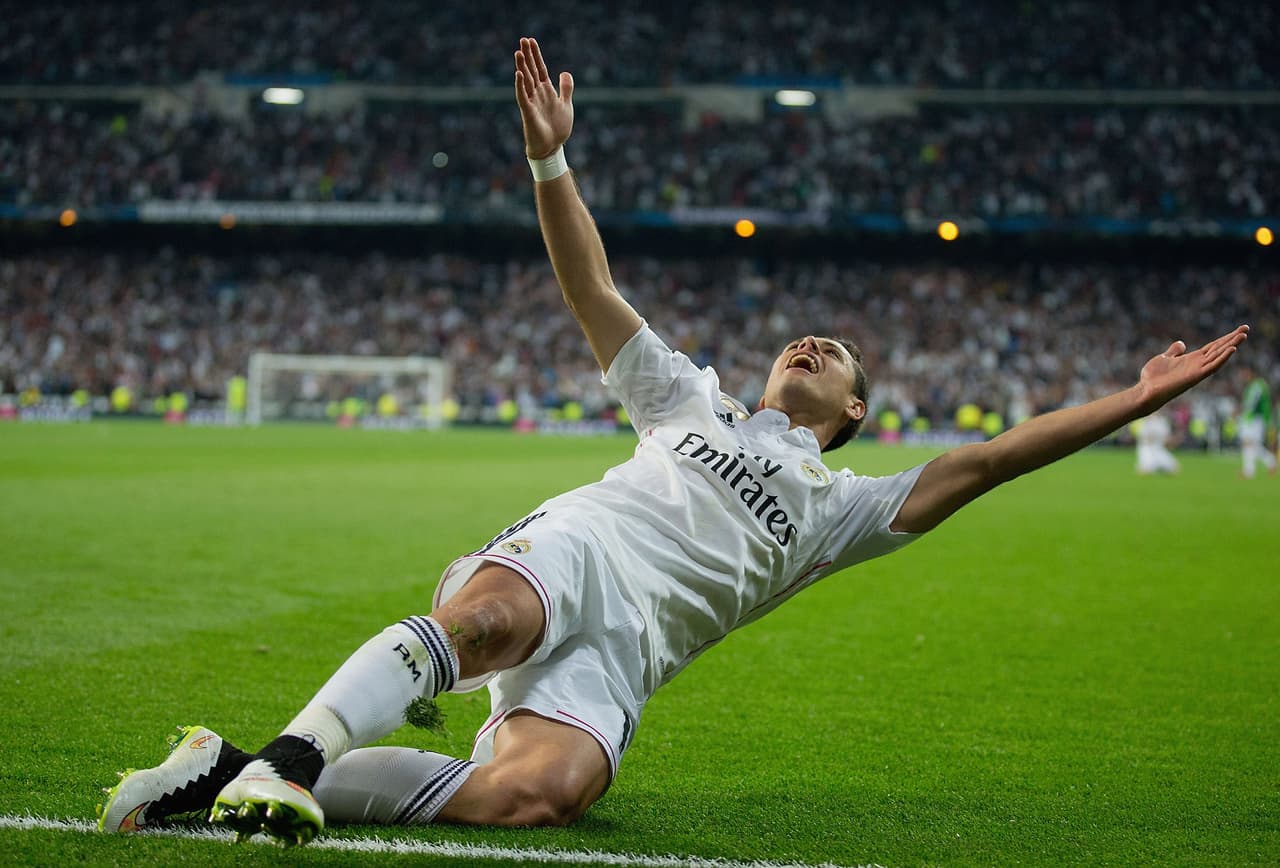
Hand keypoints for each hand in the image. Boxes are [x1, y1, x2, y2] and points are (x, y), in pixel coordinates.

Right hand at [514, 37, 573, 159]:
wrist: (552, 147)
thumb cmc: (557, 128)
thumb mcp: (566, 104)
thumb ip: (566, 88)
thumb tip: (565, 72)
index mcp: (546, 90)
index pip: (540, 68)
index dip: (536, 55)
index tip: (531, 41)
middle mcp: (537, 94)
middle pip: (531, 70)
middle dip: (527, 55)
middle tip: (522, 39)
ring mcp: (531, 102)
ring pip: (526, 80)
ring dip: (522, 66)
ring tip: (518, 52)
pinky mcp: (528, 112)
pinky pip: (523, 96)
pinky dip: (520, 85)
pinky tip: (519, 74)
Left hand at [1138, 325, 1248, 411]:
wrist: (1146, 390)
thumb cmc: (1153, 378)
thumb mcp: (1164, 358)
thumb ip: (1174, 351)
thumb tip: (1182, 344)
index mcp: (1192, 359)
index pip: (1213, 346)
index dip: (1224, 338)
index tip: (1238, 330)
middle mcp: (1198, 364)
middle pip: (1219, 349)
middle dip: (1232, 339)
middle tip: (1246, 328)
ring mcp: (1198, 370)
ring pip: (1219, 355)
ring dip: (1231, 345)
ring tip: (1244, 335)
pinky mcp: (1195, 376)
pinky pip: (1212, 366)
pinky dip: (1222, 358)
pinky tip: (1232, 349)